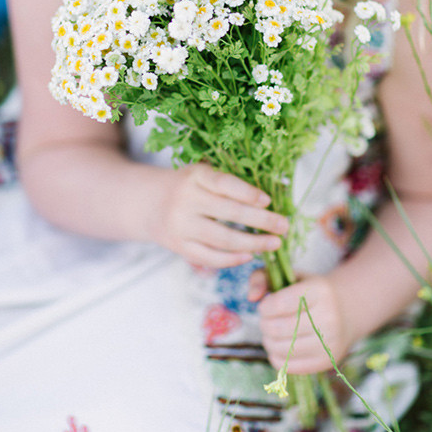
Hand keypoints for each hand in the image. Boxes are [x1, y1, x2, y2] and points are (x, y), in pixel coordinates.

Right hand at [155, 163, 288, 267]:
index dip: (247, 192)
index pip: (224, 183)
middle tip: (284, 226)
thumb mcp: (202, 173)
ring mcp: (181, 225)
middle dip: (262, 220)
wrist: (148, 203)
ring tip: (275, 243)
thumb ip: (230, 181)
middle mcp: (185, 199)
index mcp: (194, 176)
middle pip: (229, 212)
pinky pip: (210, 257)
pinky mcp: (178, 246)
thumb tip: (275, 190)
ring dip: (253, 243)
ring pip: (222, 239)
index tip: (269, 200)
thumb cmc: (188, 186)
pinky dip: (232, 259)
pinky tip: (250, 255)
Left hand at [248, 271, 352, 374]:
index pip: (280, 303)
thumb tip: (251, 297)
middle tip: (267, 320)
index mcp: (319, 291)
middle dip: (264, 324)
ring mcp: (330, 342)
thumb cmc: (308, 292)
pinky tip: (281, 345)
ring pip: (282, 349)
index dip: (265, 306)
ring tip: (272, 333)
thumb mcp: (289, 276)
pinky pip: (288, 366)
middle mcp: (329, 317)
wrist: (345, 312)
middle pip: (278, 328)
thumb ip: (262, 277)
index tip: (266, 305)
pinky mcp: (327, 361)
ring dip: (268, 341)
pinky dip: (276, 357)